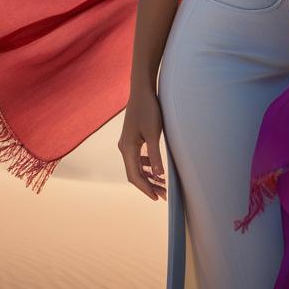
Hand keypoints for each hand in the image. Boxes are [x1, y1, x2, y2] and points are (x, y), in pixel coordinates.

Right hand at [119, 86, 166, 200]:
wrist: (142, 90)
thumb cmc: (149, 109)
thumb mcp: (153, 132)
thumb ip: (155, 155)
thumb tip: (159, 175)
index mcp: (127, 148)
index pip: (134, 176)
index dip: (146, 189)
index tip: (157, 198)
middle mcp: (124, 147)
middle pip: (135, 173)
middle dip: (148, 185)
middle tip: (163, 194)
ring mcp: (127, 142)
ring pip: (136, 166)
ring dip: (148, 176)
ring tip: (162, 184)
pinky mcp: (132, 137)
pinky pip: (138, 158)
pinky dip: (147, 165)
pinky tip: (156, 168)